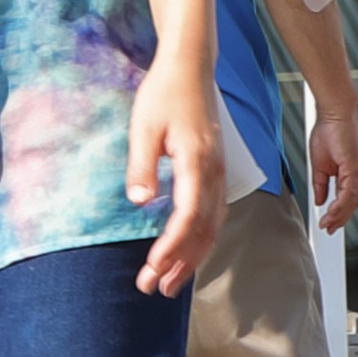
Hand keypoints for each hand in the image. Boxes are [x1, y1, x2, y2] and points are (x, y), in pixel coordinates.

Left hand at [125, 51, 224, 297]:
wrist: (189, 68)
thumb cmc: (164, 94)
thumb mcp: (143, 127)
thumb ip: (142, 166)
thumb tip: (139, 203)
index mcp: (196, 161)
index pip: (188, 216)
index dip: (171, 247)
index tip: (151, 268)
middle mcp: (214, 171)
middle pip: (204, 230)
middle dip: (180, 263)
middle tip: (155, 288)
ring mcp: (218, 172)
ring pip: (212, 225)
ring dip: (191, 256)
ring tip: (169, 280)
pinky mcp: (215, 171)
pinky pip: (214, 213)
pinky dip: (201, 238)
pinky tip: (186, 250)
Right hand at [306, 101, 357, 235]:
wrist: (333, 113)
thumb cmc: (328, 132)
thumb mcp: (319, 165)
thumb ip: (321, 184)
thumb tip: (320, 200)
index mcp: (349, 173)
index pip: (347, 200)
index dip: (339, 214)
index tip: (329, 224)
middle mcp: (357, 174)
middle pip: (352, 204)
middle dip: (340, 219)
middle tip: (329, 230)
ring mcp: (357, 171)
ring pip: (352, 200)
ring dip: (339, 215)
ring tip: (328, 224)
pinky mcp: (354, 166)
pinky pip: (349, 191)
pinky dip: (341, 203)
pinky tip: (332, 211)